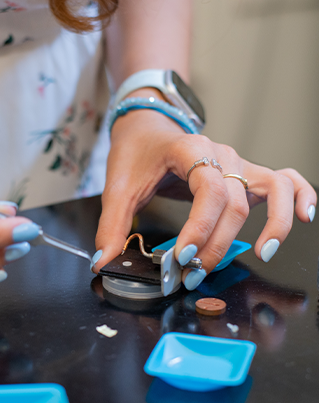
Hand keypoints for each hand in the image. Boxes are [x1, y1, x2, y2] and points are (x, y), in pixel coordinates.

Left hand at [92, 108, 315, 289]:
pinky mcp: (244, 173)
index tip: (183, 255)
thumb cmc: (135, 153)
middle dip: (216, 244)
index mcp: (190, 150)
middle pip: (235, 204)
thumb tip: (104, 262)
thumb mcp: (118, 187)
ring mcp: (237, 162)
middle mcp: (221, 154)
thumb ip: (112, 225)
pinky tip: (306, 218)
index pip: (209, 189)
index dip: (201, 226)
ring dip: (272, 224)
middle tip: (191, 274)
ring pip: (272, 189)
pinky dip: (301, 197)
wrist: (146, 126)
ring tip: (261, 254)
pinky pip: (285, 180)